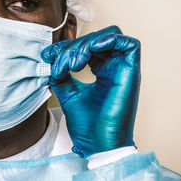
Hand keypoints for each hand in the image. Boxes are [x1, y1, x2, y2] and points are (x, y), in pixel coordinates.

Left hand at [41, 26, 140, 157]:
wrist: (96, 144)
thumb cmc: (86, 123)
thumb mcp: (67, 91)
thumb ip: (61, 73)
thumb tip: (50, 57)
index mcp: (101, 70)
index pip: (86, 45)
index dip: (66, 46)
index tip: (48, 56)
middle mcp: (114, 66)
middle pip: (95, 39)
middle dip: (72, 47)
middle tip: (59, 66)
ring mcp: (124, 68)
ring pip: (109, 36)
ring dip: (86, 45)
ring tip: (72, 64)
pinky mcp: (132, 71)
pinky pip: (129, 44)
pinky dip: (107, 41)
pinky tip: (86, 56)